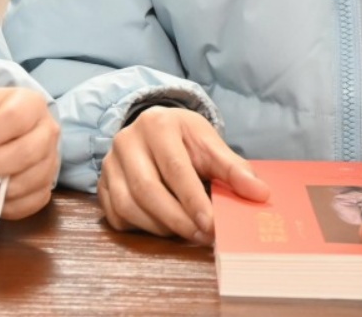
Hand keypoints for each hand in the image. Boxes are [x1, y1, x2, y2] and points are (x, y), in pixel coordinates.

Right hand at [98, 105, 268, 242]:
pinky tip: (162, 226)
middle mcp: (126, 141)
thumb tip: (260, 194)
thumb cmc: (185, 138)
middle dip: (177, 219)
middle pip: (146, 189)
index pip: (174, 168)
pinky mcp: (102, 182)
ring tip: (186, 231)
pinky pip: (116, 215)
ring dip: (160, 226)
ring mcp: (109, 162)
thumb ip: (234, 168)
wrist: (154, 128)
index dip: (193, 200)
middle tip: (203, 236)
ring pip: (128, 205)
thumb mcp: (210, 143)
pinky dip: (140, 227)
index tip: (212, 225)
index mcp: (157, 125)